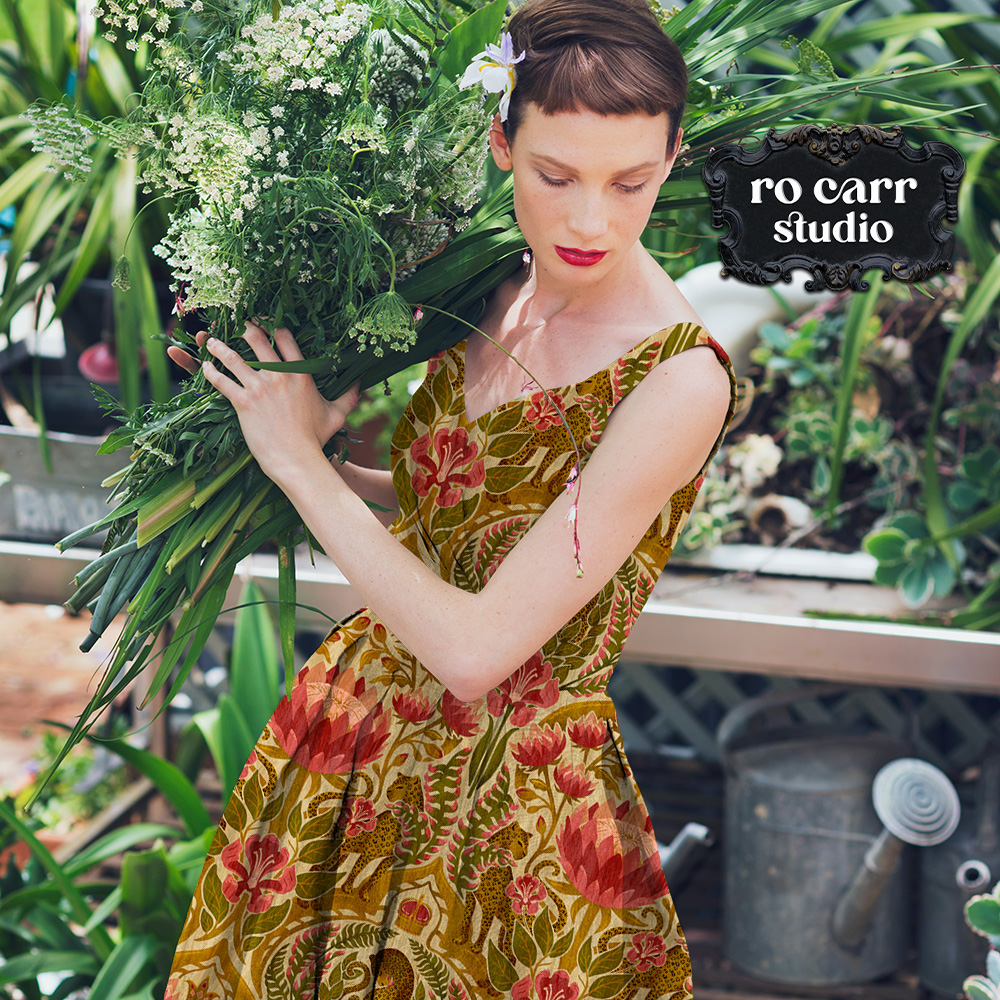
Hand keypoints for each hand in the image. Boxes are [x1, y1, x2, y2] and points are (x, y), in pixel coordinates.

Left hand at [170, 322, 360, 483]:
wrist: (297, 459)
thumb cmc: (316, 438)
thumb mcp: (337, 414)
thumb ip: (349, 396)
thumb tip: (361, 382)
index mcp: (301, 374)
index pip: (285, 339)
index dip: (274, 326)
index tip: (266, 320)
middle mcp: (279, 376)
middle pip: (258, 341)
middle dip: (246, 328)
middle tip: (239, 323)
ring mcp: (260, 389)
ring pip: (234, 358)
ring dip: (220, 347)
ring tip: (211, 342)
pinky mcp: (244, 403)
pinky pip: (222, 382)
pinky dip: (211, 373)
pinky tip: (205, 368)